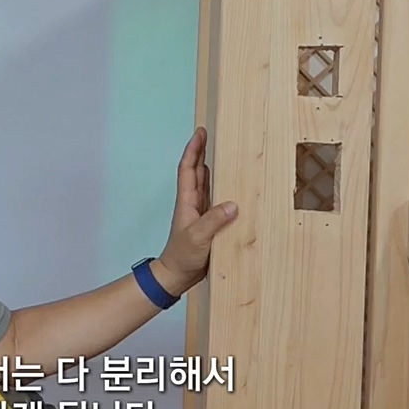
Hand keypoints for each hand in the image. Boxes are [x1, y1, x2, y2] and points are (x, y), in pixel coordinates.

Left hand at [156, 127, 237, 294]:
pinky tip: (228, 183)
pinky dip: (219, 187)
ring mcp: (199, 212)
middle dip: (201, 152)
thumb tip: (233, 204)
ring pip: (204, 183)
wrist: (176, 275)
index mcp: (187, 202)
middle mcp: (192, 203)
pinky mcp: (207, 222)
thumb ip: (214, 221)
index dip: (193, 150)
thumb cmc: (182, 256)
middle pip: (196, 171)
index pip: (188, 169)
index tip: (199, 133)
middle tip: (208, 134)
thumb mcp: (198, 238)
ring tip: (220, 151)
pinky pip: (214, 198)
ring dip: (209, 166)